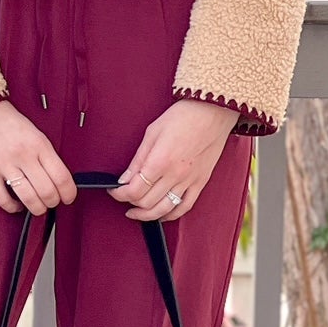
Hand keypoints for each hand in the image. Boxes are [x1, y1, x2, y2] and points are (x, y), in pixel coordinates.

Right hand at [0, 98, 77, 214]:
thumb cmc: (6, 120)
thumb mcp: (34, 133)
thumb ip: (45, 154)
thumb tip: (56, 180)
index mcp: (39, 143)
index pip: (62, 177)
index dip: (68, 193)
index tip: (67, 198)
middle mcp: (23, 154)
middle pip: (47, 191)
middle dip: (53, 203)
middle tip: (51, 202)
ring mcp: (4, 164)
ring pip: (29, 199)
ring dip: (37, 208)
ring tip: (36, 206)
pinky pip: (3, 200)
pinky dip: (13, 207)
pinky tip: (16, 205)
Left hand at [110, 99, 238, 220]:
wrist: (213, 111)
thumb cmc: (184, 116)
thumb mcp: (152, 132)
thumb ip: (138, 159)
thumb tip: (125, 178)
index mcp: (160, 161)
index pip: (134, 190)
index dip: (119, 194)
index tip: (114, 190)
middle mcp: (175, 175)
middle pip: (146, 202)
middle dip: (130, 203)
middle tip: (123, 197)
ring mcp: (189, 180)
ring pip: (164, 209)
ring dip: (147, 215)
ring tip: (136, 212)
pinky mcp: (200, 182)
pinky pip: (185, 206)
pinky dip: (171, 215)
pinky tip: (162, 214)